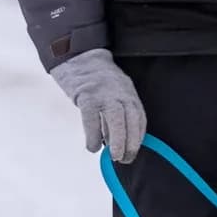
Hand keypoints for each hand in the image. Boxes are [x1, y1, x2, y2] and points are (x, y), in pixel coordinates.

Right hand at [51, 48, 146, 162]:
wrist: (77, 56)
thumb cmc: (95, 80)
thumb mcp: (113, 90)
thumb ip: (117, 110)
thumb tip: (114, 139)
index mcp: (128, 91)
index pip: (139, 117)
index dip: (138, 137)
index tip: (133, 151)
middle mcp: (119, 91)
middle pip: (131, 119)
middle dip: (130, 142)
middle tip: (124, 159)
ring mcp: (103, 92)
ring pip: (115, 119)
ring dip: (117, 141)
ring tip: (113, 157)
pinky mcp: (86, 95)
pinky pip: (92, 119)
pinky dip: (93, 136)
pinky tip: (92, 147)